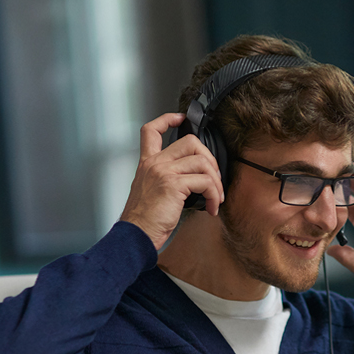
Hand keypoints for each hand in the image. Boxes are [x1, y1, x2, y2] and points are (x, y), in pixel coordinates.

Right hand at [119, 113, 224, 250]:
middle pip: (190, 141)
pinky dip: (214, 195)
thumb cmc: (144, 220)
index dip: (167, 119)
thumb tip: (193, 178)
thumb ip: (165, 178)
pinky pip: (205, 182)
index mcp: (147, 163)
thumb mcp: (149, 192)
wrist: (136, 235)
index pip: (152, 130)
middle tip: (214, 178)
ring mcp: (164, 172)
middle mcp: (154, 164)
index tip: (181, 119)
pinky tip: (211, 207)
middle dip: (210, 158)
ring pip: (202, 161)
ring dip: (216, 181)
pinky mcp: (173, 185)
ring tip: (216, 197)